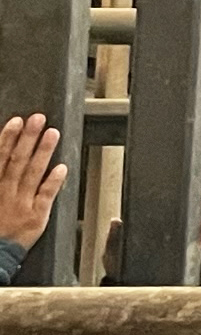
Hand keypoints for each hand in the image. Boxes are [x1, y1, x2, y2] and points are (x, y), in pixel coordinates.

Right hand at [0, 114, 65, 258]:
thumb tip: (3, 154)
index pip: (1, 156)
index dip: (8, 137)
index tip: (16, 120)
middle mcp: (7, 190)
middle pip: (18, 159)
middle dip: (28, 138)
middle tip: (38, 118)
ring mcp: (22, 202)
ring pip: (33, 172)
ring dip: (43, 152)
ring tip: (52, 134)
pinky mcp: (37, 216)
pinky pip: (46, 196)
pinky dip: (54, 181)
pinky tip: (62, 167)